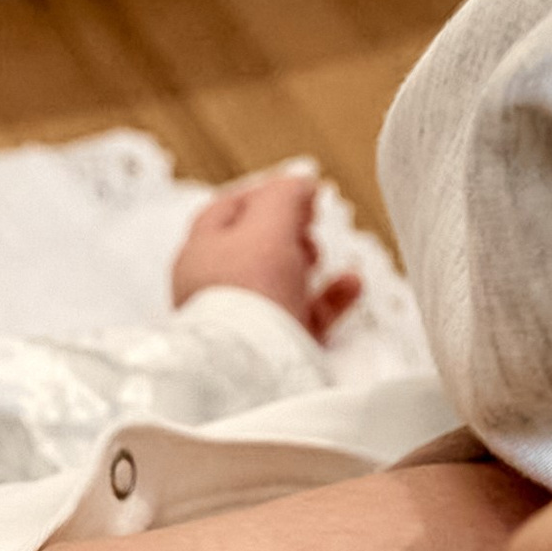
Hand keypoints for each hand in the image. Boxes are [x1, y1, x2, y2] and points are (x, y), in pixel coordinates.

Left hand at [171, 164, 362, 332]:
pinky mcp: (271, 347)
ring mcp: (243, 319)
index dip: (262, 194)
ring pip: (278, 282)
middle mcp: (215, 288)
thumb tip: (301, 182)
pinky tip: (351, 284)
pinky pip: (303, 315)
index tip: (295, 189)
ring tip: (322, 257)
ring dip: (308, 263)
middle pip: (253, 247)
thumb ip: (285, 196)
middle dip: (287, 230)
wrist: (254, 369)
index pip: (226, 211)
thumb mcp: (269, 226)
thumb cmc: (249, 295)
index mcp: (200, 254)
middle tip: (309, 224)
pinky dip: (328, 298)